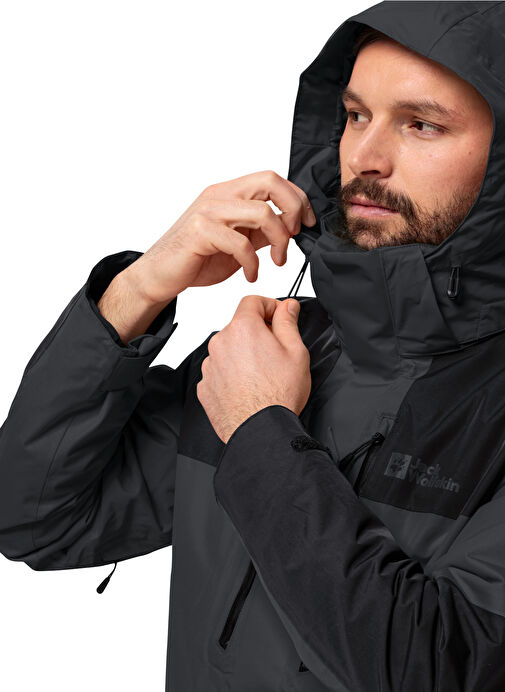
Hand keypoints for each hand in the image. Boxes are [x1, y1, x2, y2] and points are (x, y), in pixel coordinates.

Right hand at [125, 170, 315, 304]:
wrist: (160, 275)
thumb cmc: (196, 258)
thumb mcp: (238, 242)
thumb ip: (261, 232)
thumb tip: (290, 228)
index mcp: (229, 193)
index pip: (272, 179)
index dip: (297, 198)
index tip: (307, 223)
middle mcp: (219, 195)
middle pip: (270, 182)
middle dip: (293, 209)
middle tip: (294, 237)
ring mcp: (209, 211)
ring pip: (262, 212)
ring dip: (279, 240)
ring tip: (277, 262)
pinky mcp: (200, 232)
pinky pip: (240, 243)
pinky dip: (253, 263)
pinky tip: (251, 275)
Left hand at [196, 295, 310, 443]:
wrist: (260, 430)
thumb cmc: (279, 394)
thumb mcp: (295, 351)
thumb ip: (288, 322)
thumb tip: (287, 306)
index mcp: (243, 328)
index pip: (252, 301)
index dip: (270, 306)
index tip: (280, 317)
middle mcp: (221, 342)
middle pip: (240, 326)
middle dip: (258, 333)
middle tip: (277, 353)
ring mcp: (210, 365)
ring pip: (229, 349)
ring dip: (243, 355)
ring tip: (262, 375)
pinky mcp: (205, 385)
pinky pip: (219, 371)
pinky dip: (232, 375)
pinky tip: (248, 388)